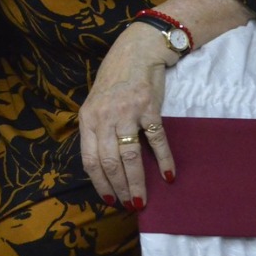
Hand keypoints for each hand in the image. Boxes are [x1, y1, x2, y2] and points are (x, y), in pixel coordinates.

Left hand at [77, 24, 176, 208]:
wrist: (137, 50)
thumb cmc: (115, 80)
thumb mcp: (96, 104)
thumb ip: (97, 131)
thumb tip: (102, 167)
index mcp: (87, 119)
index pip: (90, 159)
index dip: (99, 183)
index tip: (108, 200)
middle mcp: (104, 117)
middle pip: (110, 162)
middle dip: (119, 188)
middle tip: (129, 205)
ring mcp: (127, 112)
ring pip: (130, 156)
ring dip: (137, 182)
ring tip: (143, 199)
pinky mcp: (149, 107)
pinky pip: (156, 140)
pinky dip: (163, 160)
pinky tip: (168, 176)